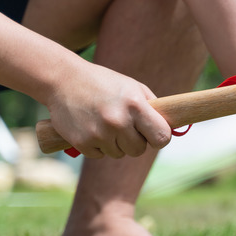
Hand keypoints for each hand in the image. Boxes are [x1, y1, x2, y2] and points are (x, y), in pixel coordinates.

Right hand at [45, 62, 171, 157]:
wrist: (62, 79)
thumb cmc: (104, 83)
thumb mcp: (133, 87)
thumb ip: (152, 108)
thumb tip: (172, 129)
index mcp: (135, 105)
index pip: (161, 137)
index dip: (160, 138)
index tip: (155, 135)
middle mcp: (118, 121)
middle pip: (139, 150)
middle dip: (136, 141)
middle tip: (126, 127)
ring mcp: (98, 133)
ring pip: (119, 154)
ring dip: (115, 143)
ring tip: (105, 123)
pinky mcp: (81, 143)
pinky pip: (100, 155)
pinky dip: (98, 146)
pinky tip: (91, 127)